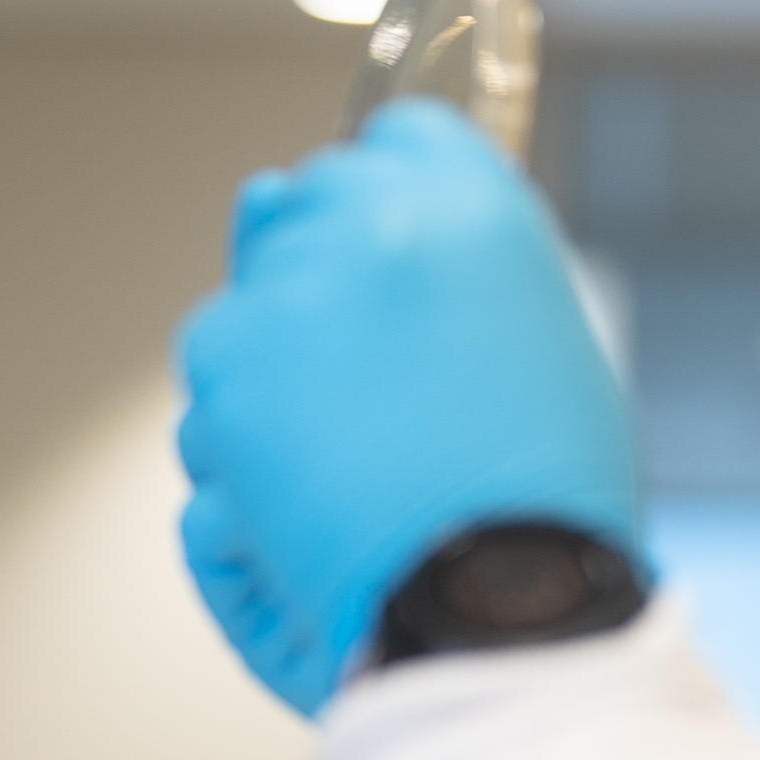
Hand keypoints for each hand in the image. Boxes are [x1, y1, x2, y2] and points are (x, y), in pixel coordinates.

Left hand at [176, 101, 637, 712]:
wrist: (504, 614)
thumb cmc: (546, 498)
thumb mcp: (545, 346)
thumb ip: (444, 262)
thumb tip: (266, 196)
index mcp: (475, 207)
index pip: (400, 144)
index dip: (403, 217)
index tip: (408, 278)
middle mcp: (371, 224)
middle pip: (307, 214)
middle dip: (332, 297)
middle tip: (388, 403)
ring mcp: (283, 296)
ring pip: (247, 313)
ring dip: (283, 383)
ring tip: (364, 472)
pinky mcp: (223, 377)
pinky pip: (213, 406)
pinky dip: (247, 461)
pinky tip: (319, 509)